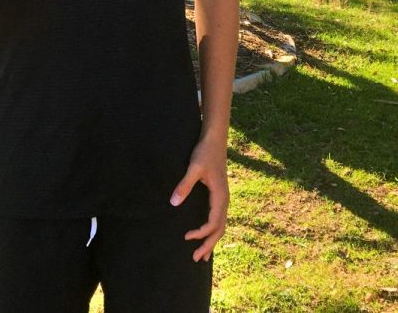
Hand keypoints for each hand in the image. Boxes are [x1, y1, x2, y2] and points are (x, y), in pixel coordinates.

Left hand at [170, 136, 228, 262]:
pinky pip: (218, 217)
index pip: (213, 222)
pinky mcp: (219, 194)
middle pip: (220, 228)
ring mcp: (223, 197)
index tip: (187, 237)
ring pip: (221, 224)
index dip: (201, 233)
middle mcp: (224, 199)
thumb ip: (184, 185)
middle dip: (209, 244)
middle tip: (196, 259)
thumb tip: (173, 203)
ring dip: (212, 240)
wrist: (215, 139)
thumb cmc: (204, 152)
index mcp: (220, 195)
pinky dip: (213, 229)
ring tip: (202, 254)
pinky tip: (206, 233)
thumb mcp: (193, 167)